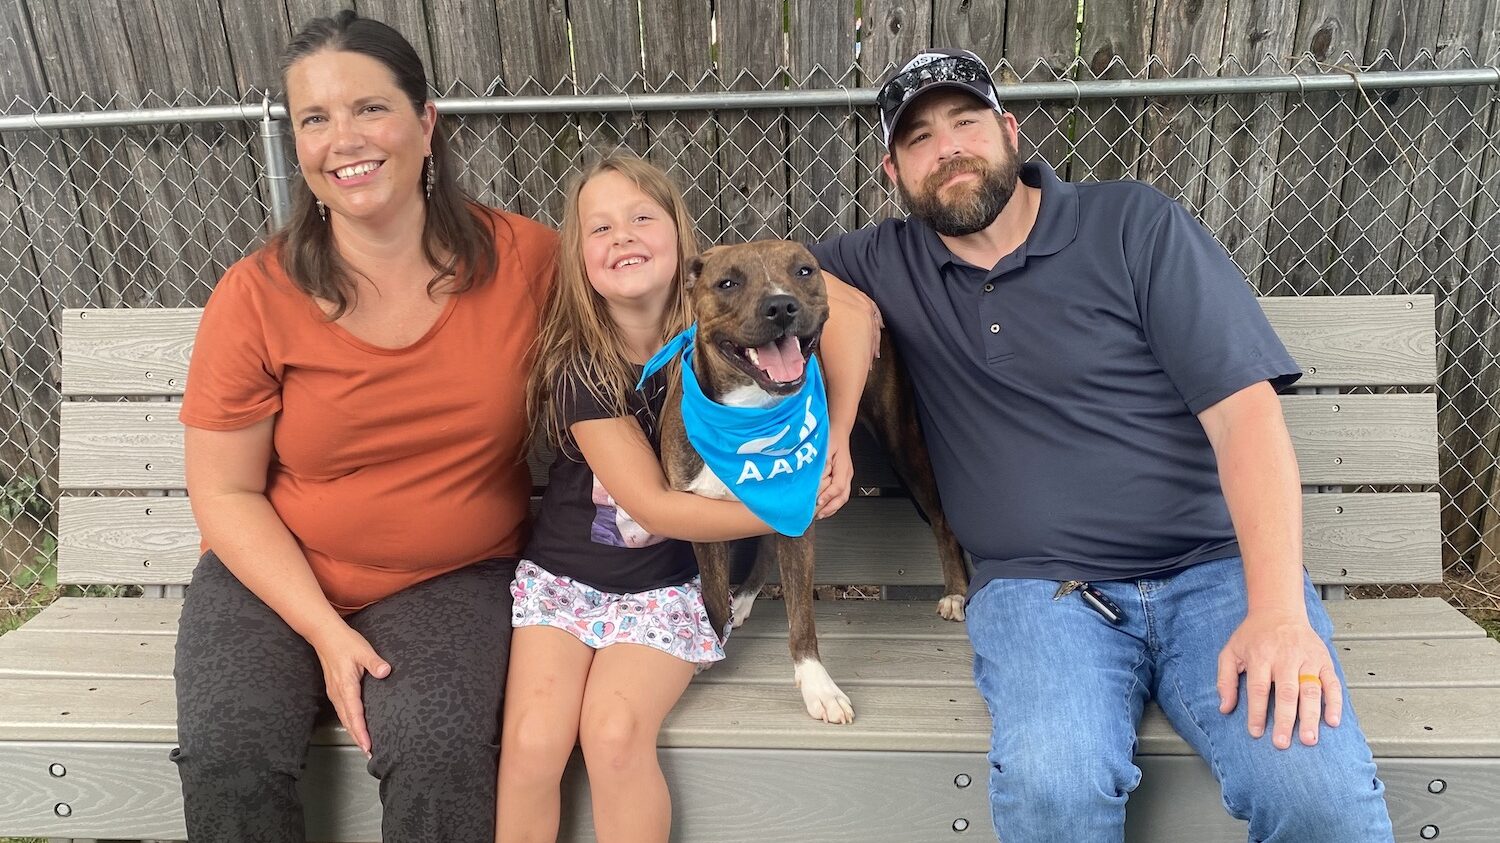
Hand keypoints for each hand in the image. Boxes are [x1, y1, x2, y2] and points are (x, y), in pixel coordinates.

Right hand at [309, 620, 390, 756]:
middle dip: (358, 738)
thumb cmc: (345, 642)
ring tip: (364, 745)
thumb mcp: (363, 650)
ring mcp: (334, 692)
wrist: (325, 635)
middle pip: (348, 721)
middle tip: (368, 753)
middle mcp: (338, 693)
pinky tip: (355, 726)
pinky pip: (342, 711)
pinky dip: (349, 722)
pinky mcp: (334, 689)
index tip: (367, 745)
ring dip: (353, 732)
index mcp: (346, 686)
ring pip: (344, 717)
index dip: (361, 731)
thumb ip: (374, 662)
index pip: (355, 714)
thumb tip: (385, 672)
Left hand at [815, 434, 853, 518]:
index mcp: (844, 467)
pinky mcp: (842, 478)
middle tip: (818, 514)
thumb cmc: (832, 438)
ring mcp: (846, 477)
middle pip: (843, 496)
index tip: (818, 501)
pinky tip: (823, 506)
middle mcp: (847, 474)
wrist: (839, 432)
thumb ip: (822, 463)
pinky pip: (840, 494)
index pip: (838, 486)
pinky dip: (832, 503)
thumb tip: (815, 477)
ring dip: (831, 508)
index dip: (828, 495)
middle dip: (830, 507)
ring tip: (820, 514)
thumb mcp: (825, 448)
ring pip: (842, 497)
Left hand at [1216, 609, 1341, 748]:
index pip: (1258, 688)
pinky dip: (1334, 702)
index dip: (1257, 712)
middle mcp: (1285, 657)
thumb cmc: (1253, 635)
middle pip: (1286, 692)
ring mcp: (1307, 659)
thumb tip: (1225, 708)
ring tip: (1309, 739)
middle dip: (1285, 720)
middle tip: (1283, 743)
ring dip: (1311, 716)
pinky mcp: (1323, 660)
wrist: (1279, 610)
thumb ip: (1225, 680)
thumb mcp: (1230, 651)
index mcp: (1260, 656)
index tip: (1256, 733)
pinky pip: (1332, 683)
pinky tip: (1333, 720)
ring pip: (1311, 690)